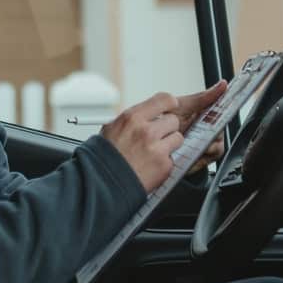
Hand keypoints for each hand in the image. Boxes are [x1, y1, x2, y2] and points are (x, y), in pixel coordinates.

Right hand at [100, 81, 227, 192]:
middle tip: (156, 137)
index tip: (171, 108)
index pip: (164, 99)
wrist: (103, 184)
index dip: (170, 104)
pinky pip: (174, 157)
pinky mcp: (164, 165)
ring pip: (178, 138)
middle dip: (168, 129)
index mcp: (132, 117)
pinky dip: (166, 162)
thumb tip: (148, 111)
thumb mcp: (112, 128)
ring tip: (154, 153)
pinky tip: (152, 165)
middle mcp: (145, 130)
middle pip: (174, 121)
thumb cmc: (106, 156)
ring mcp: (156, 148)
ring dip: (170, 145)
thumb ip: (133, 118)